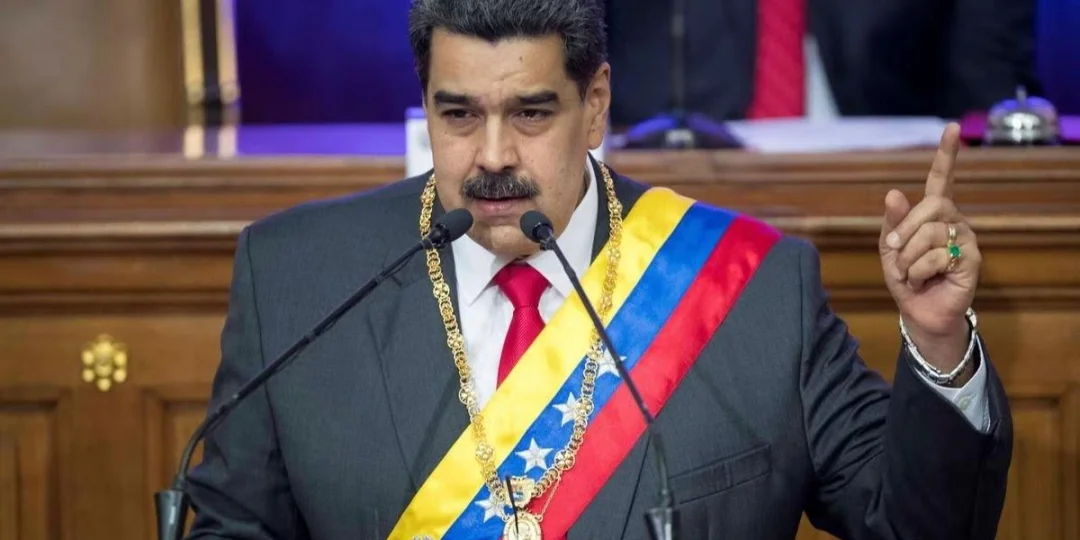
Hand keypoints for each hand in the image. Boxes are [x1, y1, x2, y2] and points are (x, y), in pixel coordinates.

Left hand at [879, 123, 980, 373]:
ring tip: (909, 273)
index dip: (946, 154)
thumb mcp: (890, 247)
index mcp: (934, 213)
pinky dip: (919, 271)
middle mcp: (955, 220)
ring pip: (931, 233)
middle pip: (932, 205)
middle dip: (906, 229)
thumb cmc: (906, 276)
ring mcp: (966, 238)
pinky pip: (938, 256)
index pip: (942, 179)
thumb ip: (893, 221)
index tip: (952, 127)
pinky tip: (923, 281)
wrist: (918, 311)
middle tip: (895, 251)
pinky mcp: (971, 260)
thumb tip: (894, 192)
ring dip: (908, 258)